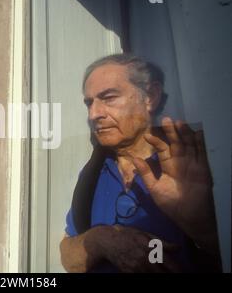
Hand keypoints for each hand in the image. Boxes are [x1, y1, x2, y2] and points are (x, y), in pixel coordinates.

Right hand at [97, 225, 180, 272]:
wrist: (107, 241)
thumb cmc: (127, 235)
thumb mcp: (144, 234)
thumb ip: (161, 242)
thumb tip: (178, 248)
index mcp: (151, 248)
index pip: (170, 263)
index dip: (179, 270)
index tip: (184, 272)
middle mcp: (145, 259)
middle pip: (163, 273)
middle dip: (170, 275)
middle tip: (177, 275)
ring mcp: (137, 267)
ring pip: (153, 276)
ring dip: (159, 275)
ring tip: (160, 272)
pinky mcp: (129, 272)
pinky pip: (141, 277)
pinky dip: (147, 276)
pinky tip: (149, 272)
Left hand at [132, 117, 217, 251]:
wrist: (189, 217)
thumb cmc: (170, 204)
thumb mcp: (154, 189)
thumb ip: (145, 174)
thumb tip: (134, 159)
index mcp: (167, 166)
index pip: (161, 150)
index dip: (156, 141)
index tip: (147, 135)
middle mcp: (180, 162)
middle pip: (176, 144)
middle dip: (171, 132)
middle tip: (165, 119)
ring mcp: (192, 164)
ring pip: (189, 145)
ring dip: (185, 134)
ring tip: (179, 122)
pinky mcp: (203, 169)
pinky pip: (202, 154)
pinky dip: (201, 143)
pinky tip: (198, 132)